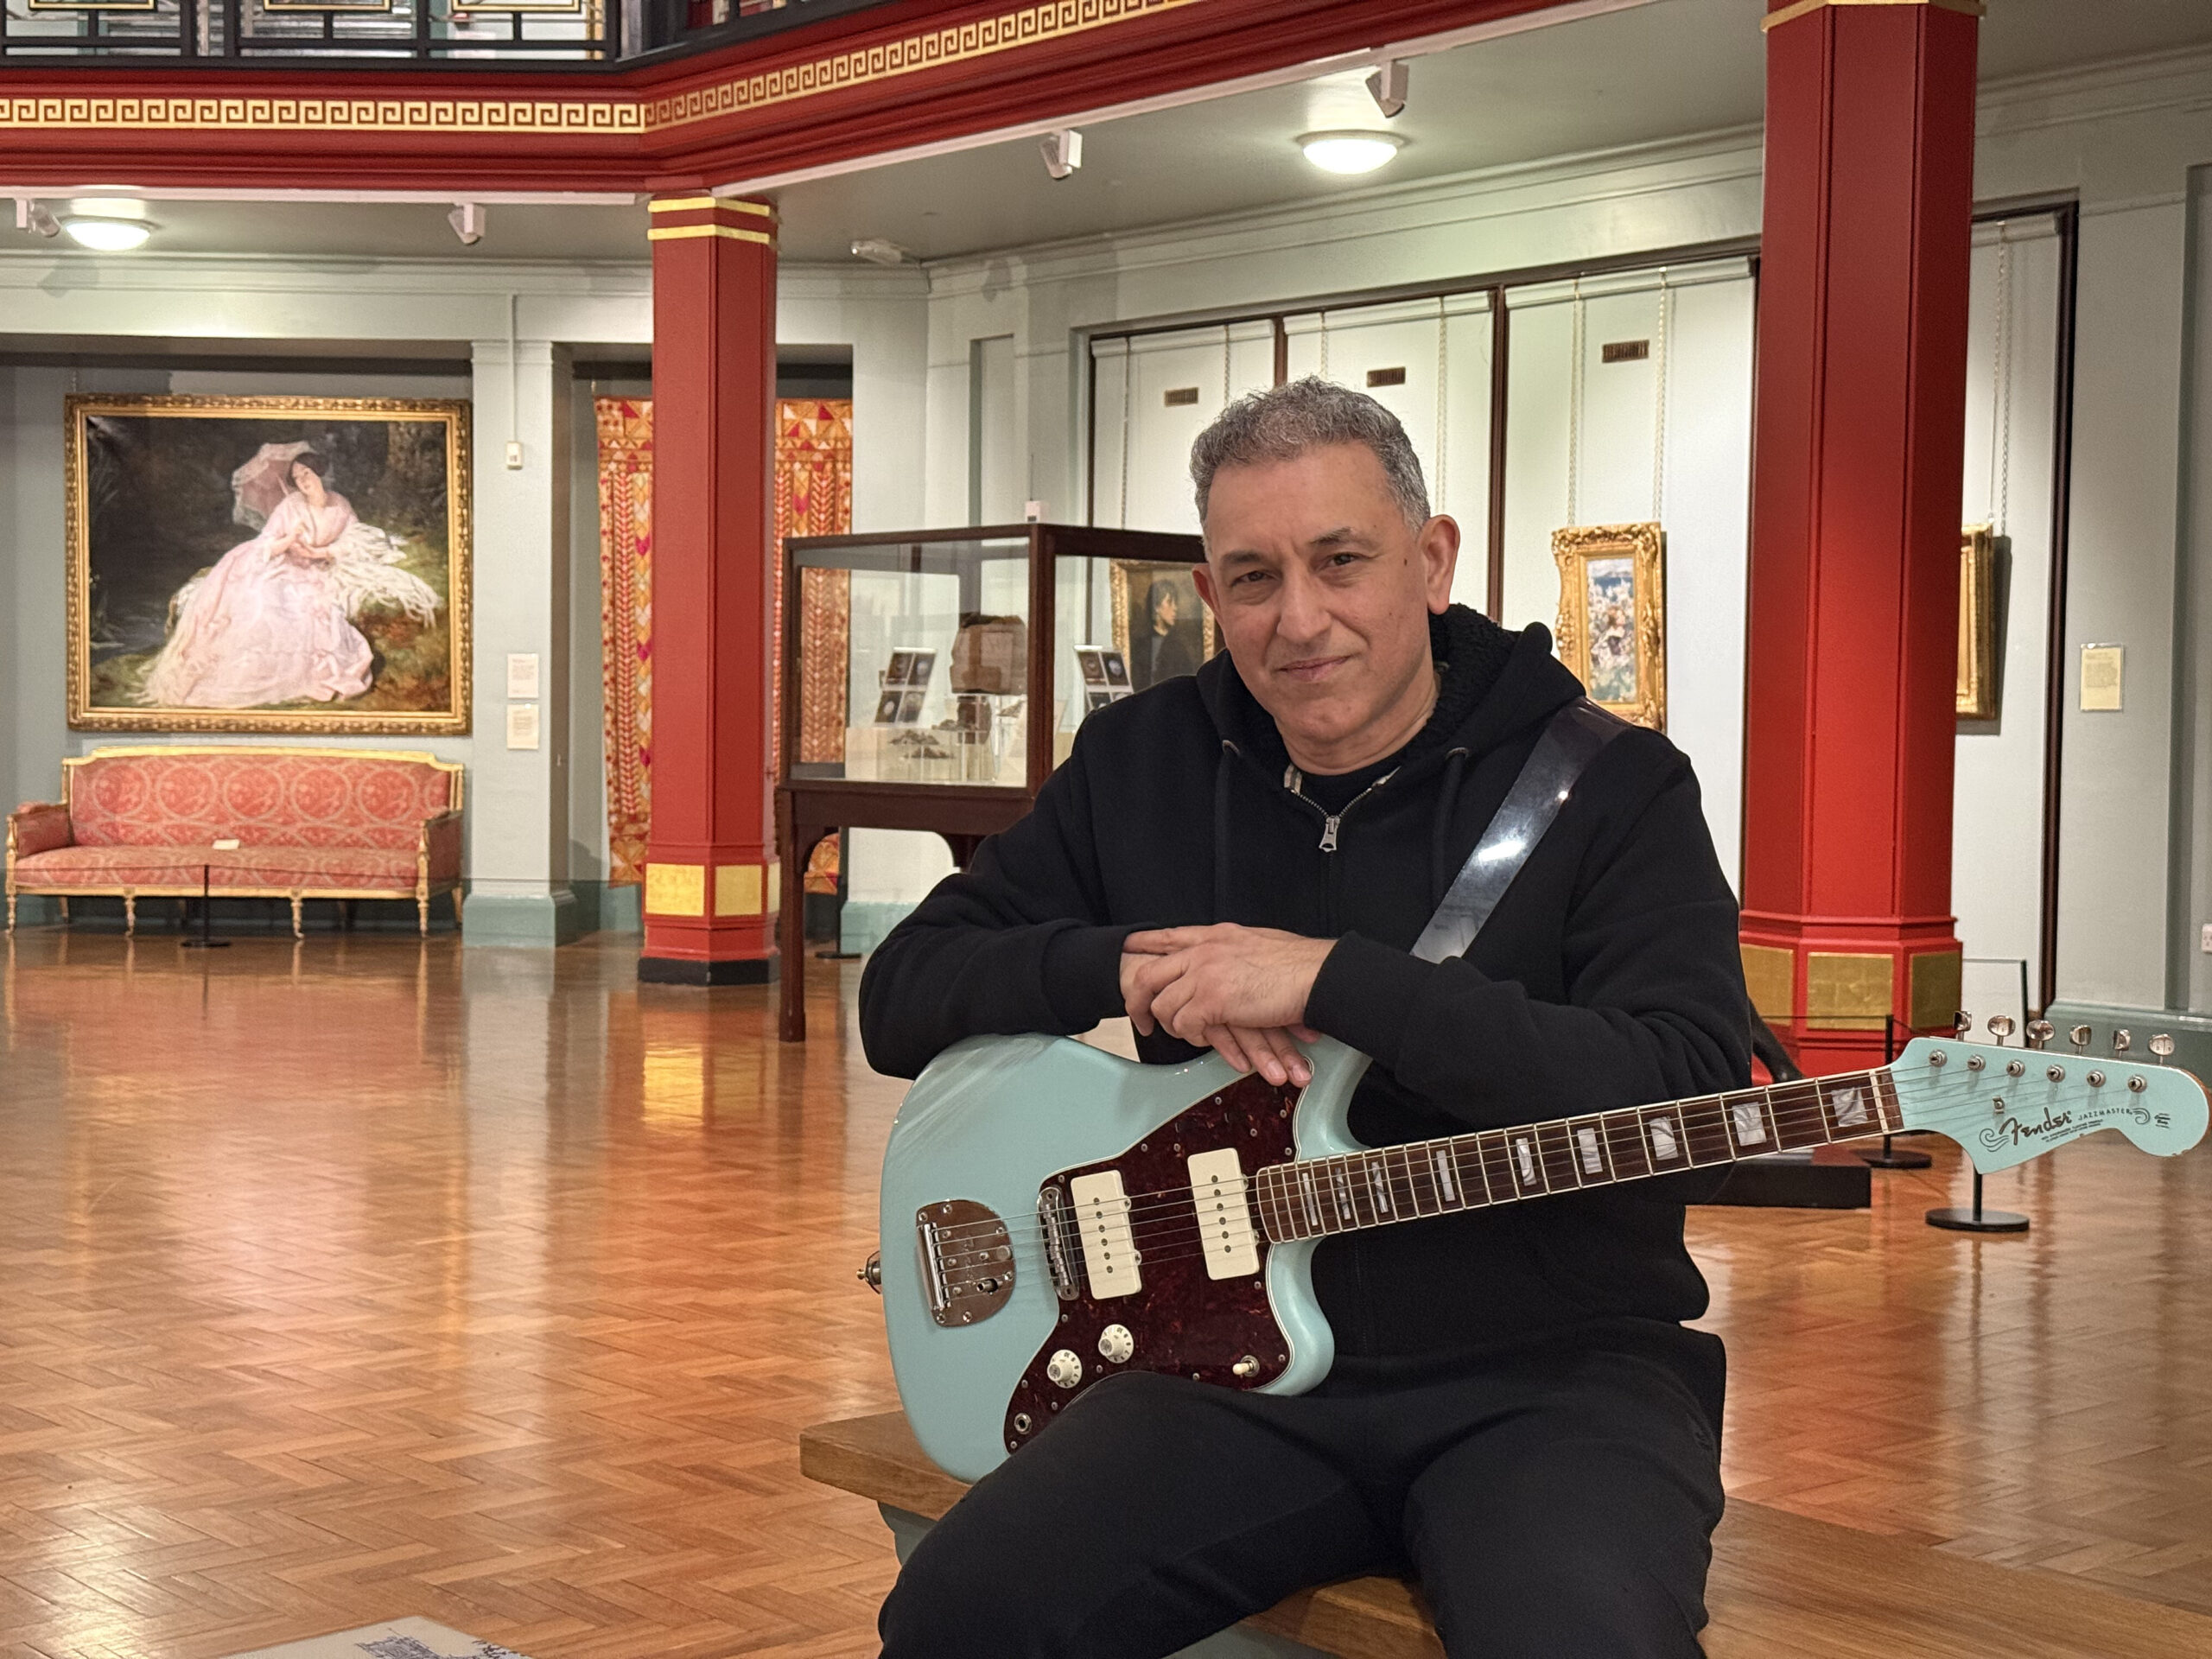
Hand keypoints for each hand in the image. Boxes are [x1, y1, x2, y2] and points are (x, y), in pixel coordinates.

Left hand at [1119, 925, 1334, 1085]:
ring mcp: (1205, 975)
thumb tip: (1226, 962)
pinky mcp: (1212, 1001)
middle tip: (1141, 1020)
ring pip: (1164, 1006)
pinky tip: (1209, 1037)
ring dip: (1175, 1025)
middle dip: (1138, 1000)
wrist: (1316, 975)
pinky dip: (1194, 1035)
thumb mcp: (1257, 944)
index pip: (1167, 936)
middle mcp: (1204, 951)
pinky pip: (1185, 1024)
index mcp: (1215, 936)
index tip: (1129, 948)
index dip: (1144, 944)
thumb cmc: (1299, 965)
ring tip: (1190, 1034)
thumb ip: (1233, 951)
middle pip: (1149, 974)